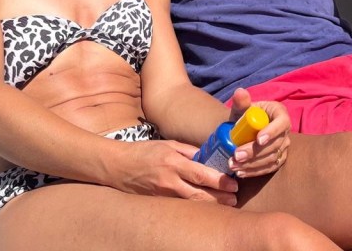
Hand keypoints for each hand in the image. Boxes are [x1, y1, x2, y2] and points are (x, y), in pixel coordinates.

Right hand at [111, 140, 239, 204]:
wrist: (117, 165)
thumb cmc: (144, 152)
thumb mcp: (168, 144)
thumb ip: (189, 151)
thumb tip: (208, 157)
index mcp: (173, 162)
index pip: (201, 174)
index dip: (219, 182)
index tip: (233, 184)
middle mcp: (169, 181)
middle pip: (199, 194)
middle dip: (220, 198)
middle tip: (234, 199)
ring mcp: (162, 194)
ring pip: (191, 203)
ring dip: (210, 205)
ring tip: (226, 205)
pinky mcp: (157, 202)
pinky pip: (179, 206)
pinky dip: (194, 207)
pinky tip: (205, 207)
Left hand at [225, 88, 291, 178]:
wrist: (245, 130)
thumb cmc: (246, 116)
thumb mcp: (242, 107)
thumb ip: (241, 101)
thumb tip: (239, 92)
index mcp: (280, 114)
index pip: (282, 123)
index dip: (272, 132)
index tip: (258, 140)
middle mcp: (285, 132)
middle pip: (275, 144)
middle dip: (255, 152)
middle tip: (236, 155)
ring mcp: (283, 147)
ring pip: (271, 158)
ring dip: (252, 164)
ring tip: (234, 164)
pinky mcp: (278, 160)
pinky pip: (269, 168)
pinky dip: (255, 172)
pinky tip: (241, 172)